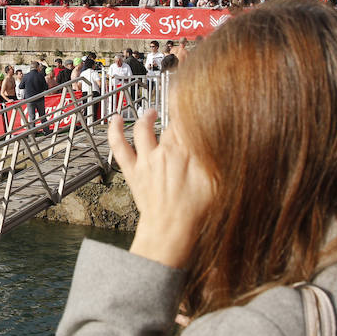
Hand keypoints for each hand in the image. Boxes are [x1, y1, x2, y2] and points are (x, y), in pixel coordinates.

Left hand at [108, 110, 213, 268]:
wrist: (170, 229)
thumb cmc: (194, 210)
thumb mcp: (215, 181)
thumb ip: (215, 157)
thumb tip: (222, 138)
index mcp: (186, 152)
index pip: (188, 121)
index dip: (192, 111)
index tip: (197, 105)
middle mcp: (164, 151)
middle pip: (168, 125)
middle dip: (174, 117)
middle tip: (180, 115)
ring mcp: (146, 160)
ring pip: (142, 129)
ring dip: (146, 117)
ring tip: (151, 112)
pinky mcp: (132, 170)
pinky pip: (119, 146)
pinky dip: (114, 130)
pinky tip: (114, 119)